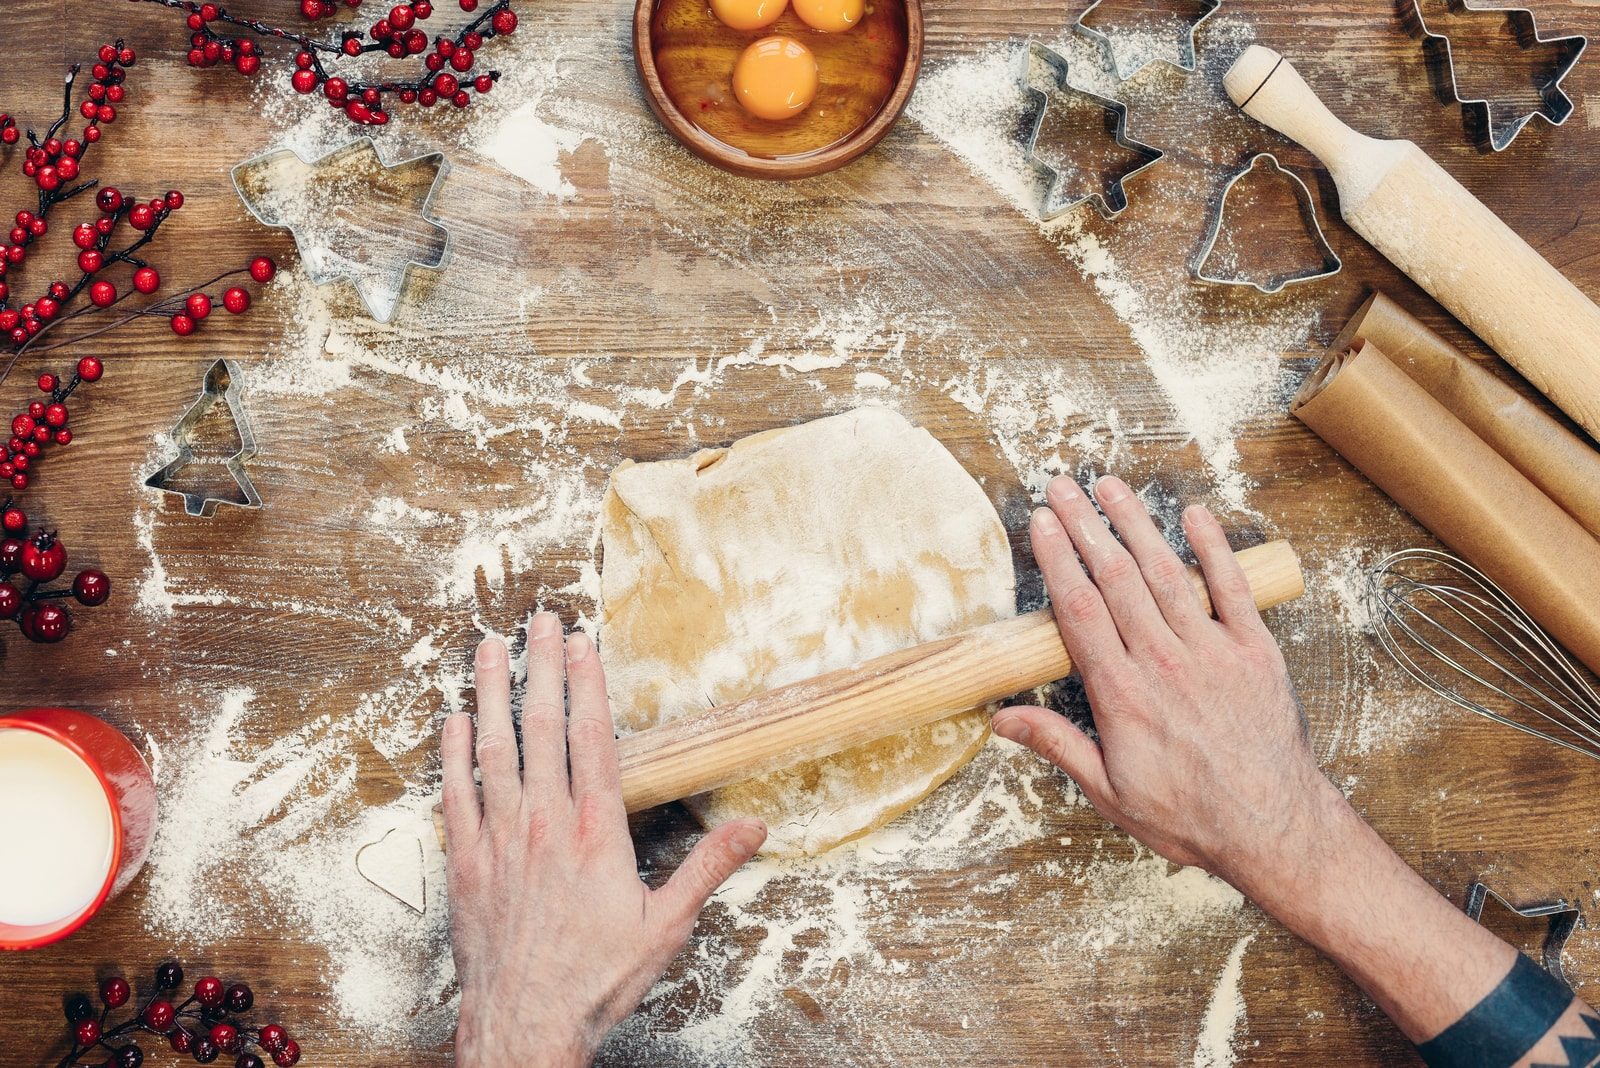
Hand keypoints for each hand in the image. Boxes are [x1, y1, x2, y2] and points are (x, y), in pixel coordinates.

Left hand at [442, 613, 767, 1066]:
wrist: (524, 1025)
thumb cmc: (595, 980)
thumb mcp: (667, 926)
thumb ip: (708, 867)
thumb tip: (755, 828)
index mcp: (595, 833)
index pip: (592, 738)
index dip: (586, 684)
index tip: (583, 643)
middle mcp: (544, 825)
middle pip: (540, 727)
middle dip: (540, 668)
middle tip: (538, 621)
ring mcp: (498, 840)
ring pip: (492, 749)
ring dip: (490, 693)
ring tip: (487, 647)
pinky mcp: (465, 864)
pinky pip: (455, 794)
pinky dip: (453, 753)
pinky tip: (453, 720)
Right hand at [992, 475, 1339, 889]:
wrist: (1274, 831)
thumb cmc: (1189, 817)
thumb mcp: (1109, 792)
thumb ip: (1056, 746)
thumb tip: (1001, 720)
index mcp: (1122, 695)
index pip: (1079, 610)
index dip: (1058, 559)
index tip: (1041, 523)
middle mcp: (1164, 662)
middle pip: (1116, 578)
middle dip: (1085, 526)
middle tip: (1062, 487)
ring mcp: (1213, 651)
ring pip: (1166, 572)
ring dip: (1136, 524)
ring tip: (1110, 486)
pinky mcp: (1255, 651)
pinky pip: (1233, 588)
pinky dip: (1214, 548)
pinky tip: (1196, 515)